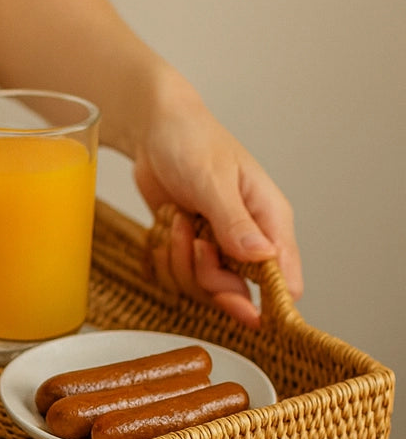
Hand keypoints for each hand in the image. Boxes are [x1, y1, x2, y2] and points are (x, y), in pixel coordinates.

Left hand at [131, 78, 302, 326]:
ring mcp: (216, 246)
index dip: (267, 303)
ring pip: (201, 287)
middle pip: (237, 291)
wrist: (153, 130)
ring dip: (179, 260)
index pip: (285, 279)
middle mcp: (247, 239)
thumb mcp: (212, 180)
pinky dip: (163, 256)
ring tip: (176, 219)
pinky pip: (175, 276)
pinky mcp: (187, 248)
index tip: (241, 308)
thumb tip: (262, 257)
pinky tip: (164, 225)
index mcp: (269, 220)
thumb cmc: (192, 142)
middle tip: (195, 243)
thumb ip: (234, 222)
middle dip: (209, 277)